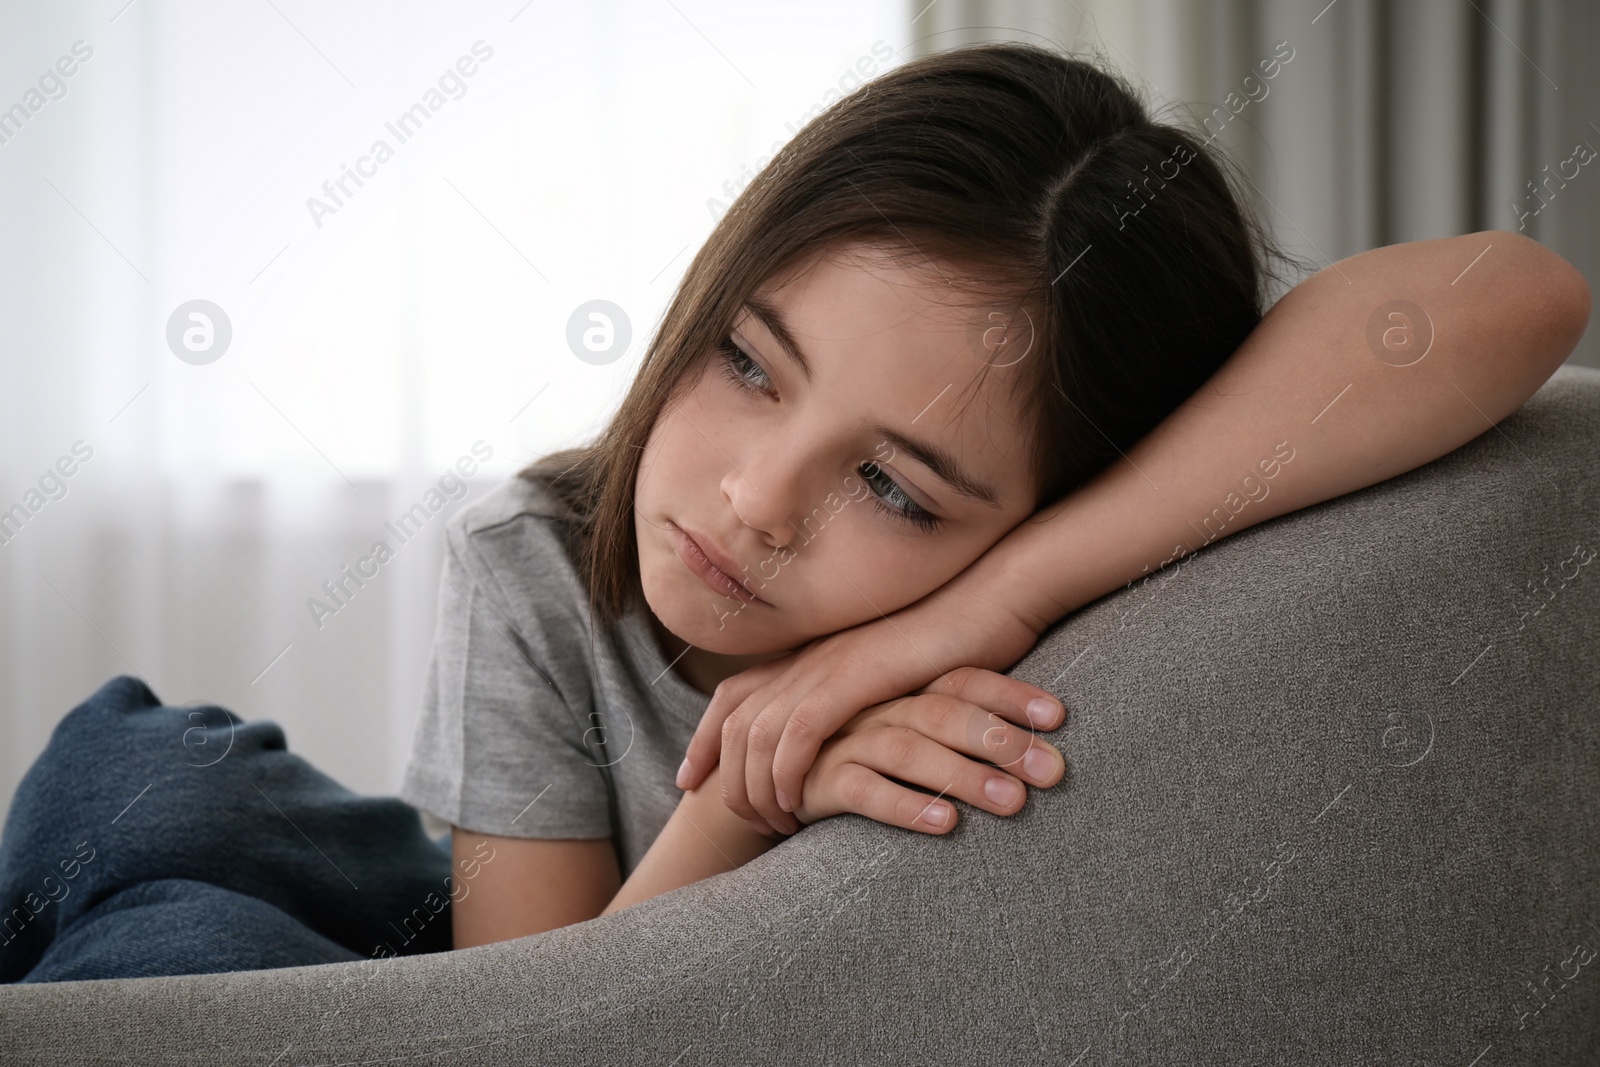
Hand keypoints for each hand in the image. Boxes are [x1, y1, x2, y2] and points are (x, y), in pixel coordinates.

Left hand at [676, 581, 1052, 834]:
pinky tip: (797, 804)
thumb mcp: (896, 678)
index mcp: (812, 656)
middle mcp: (808, 658)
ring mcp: (828, 664)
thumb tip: (847, 737)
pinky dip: (788, 771)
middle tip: (739, 823)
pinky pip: (799, 732)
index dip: (705, 738)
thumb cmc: (959, 643)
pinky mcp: (853, 677)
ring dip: (757, 786)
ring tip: (772, 826)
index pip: (733, 696)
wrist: (992, 598)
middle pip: (735, 722)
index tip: (689, 780)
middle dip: (723, 777)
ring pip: (760, 734)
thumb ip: (861, 702)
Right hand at [783, 670, 1067, 833]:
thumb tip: (1033, 743)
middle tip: (1053, 772)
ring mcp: (843, 739)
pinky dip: (905, 805)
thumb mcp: (908, 730)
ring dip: (964, 775)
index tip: (1059, 717)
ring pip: (908, 748)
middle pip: (943, 711)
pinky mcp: (817, 779)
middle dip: (1001, 741)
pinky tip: (946, 825)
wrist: (773, 777)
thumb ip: (955, 730)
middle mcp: (874, 705)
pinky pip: (861, 789)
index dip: (1009, 695)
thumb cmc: (859, 756)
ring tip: (1014, 804)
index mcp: (900, 686)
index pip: (961, 679)